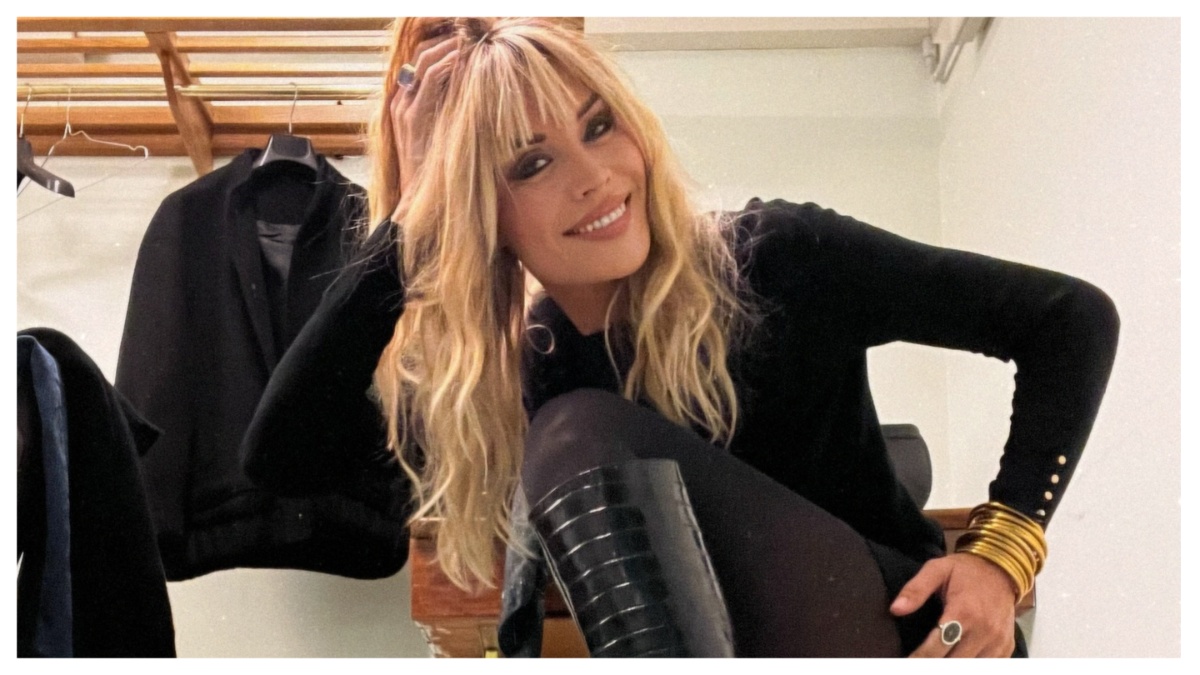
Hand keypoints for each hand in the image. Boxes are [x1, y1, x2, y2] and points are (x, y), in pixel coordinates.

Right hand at [390, 34, 459, 206]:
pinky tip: (460, 60)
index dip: (440, 47)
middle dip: (443, 42)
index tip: (463, 40)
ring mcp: (403, 108)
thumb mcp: (442, 132)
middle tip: (466, 36)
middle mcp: (400, 102)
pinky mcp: (412, 117)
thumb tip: (466, 88)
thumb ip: (447, 109)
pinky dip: (445, 67)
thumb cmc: (435, 168)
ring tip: (466, 42)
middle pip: (418, 56)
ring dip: (447, 49)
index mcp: (405, 103)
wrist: (420, 196)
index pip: (419, 62)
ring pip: (422, 63)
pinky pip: (428, 82)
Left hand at [890, 552, 1017, 657]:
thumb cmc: (964, 571)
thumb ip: (915, 589)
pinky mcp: (1006, 647)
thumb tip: (895, 609)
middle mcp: (984, 631)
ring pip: (972, 668)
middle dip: (933, 665)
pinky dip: (971, 666)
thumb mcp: (936, 569)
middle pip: (954, 663)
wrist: (1000, 569)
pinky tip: (956, 658)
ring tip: (935, 660)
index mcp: (964, 612)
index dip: (919, 658)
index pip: (937, 647)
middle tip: (916, 663)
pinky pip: (988, 666)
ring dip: (952, 667)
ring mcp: (998, 642)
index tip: (906, 662)